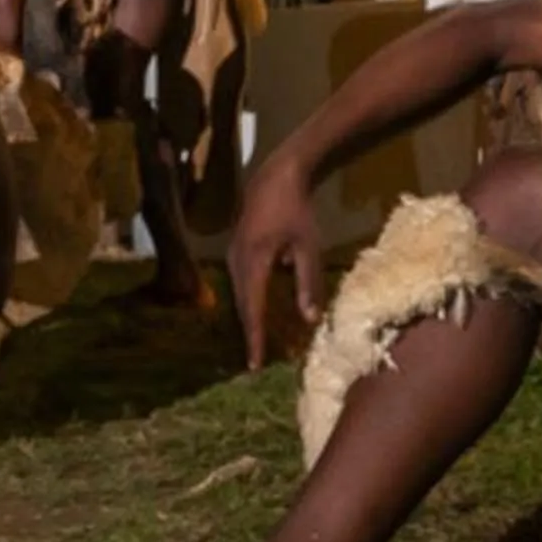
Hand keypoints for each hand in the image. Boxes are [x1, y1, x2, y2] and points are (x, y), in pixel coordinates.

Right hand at [225, 154, 325, 371]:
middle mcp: (237, 261)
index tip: (254, 364)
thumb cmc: (296, 210)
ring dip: (247, 318)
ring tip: (255, 342)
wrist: (275, 177)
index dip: (255, 338)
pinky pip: (238, 282)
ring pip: (238, 295)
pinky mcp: (234, 249)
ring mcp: (232, 254)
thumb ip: (307, 283)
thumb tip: (309, 319)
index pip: (253, 309)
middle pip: (242, 306)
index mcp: (255, 262)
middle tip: (255, 361)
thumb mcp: (307, 247)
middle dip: (250, 333)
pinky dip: (246, 301)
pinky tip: (255, 311)